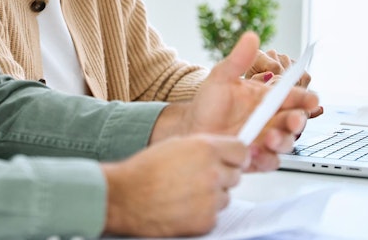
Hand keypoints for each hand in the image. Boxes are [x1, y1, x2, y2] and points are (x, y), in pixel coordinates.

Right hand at [101, 134, 249, 236]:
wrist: (125, 197)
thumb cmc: (144, 170)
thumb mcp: (176, 145)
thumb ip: (203, 147)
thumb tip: (221, 152)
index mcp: (206, 149)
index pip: (242, 151)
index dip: (235, 157)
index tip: (231, 161)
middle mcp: (213, 173)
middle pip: (236, 176)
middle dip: (221, 177)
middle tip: (199, 178)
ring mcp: (211, 199)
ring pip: (225, 197)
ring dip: (211, 196)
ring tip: (186, 193)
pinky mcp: (206, 221)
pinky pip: (214, 216)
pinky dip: (202, 214)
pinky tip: (183, 207)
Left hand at [150, 32, 319, 167]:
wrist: (191, 128)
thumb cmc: (207, 103)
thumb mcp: (221, 78)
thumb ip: (238, 60)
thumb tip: (251, 36)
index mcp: (267, 98)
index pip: (293, 97)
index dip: (305, 98)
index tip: (311, 99)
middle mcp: (270, 119)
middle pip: (295, 121)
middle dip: (297, 121)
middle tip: (291, 121)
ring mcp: (264, 139)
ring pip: (286, 143)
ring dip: (282, 141)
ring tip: (268, 138)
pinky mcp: (256, 157)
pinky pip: (269, 161)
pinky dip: (265, 158)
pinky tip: (253, 153)